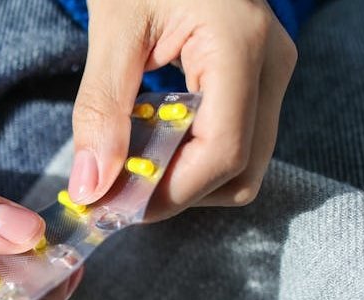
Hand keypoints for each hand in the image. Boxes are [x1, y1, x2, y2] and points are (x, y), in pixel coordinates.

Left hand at [68, 0, 296, 219]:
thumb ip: (100, 110)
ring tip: (129, 160)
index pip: (223, 152)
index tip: (114, 205)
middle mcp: (271, 64)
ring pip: (242, 164)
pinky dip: (189, 155)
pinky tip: (150, 138)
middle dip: (175, 192)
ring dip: (183, 178)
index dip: (168, 193)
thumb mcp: (113, 29)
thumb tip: (91, 185)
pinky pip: (234, 139)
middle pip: (240, 171)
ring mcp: (270, 73)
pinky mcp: (256, 79)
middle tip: (116, 189)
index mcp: (240, 45)